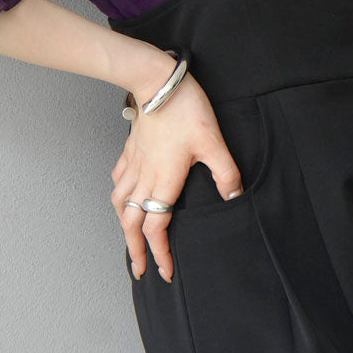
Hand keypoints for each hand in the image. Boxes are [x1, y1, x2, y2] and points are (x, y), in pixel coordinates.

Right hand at [110, 71, 244, 282]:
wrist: (157, 81)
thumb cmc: (185, 109)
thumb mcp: (213, 141)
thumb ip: (225, 172)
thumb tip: (234, 196)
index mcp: (164, 180)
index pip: (157, 227)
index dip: (160, 253)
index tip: (164, 271)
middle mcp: (144, 177)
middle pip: (131, 223)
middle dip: (134, 250)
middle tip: (139, 268)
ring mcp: (134, 163)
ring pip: (120, 203)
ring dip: (123, 225)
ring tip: (129, 239)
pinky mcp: (130, 149)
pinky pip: (118, 180)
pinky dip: (119, 195)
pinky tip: (123, 197)